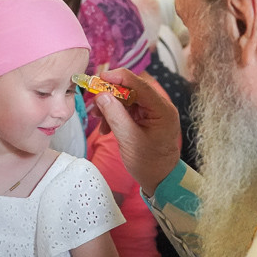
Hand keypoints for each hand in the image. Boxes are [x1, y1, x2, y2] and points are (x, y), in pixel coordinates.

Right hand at [95, 68, 180, 195]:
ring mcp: (152, 112)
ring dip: (110, 107)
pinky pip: (127, 110)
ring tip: (99, 120)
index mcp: (162, 109)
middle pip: (132, 90)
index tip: (100, 77)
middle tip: (94, 102)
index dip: (119, 78)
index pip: (140, 84)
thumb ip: (115, 115)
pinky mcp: (145, 118)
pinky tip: (106, 128)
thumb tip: (102, 95)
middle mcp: (159, 107)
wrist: (160, 180)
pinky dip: (114, 116)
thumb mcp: (129, 140)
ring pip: (127, 100)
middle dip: (111, 95)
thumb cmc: (149, 163)